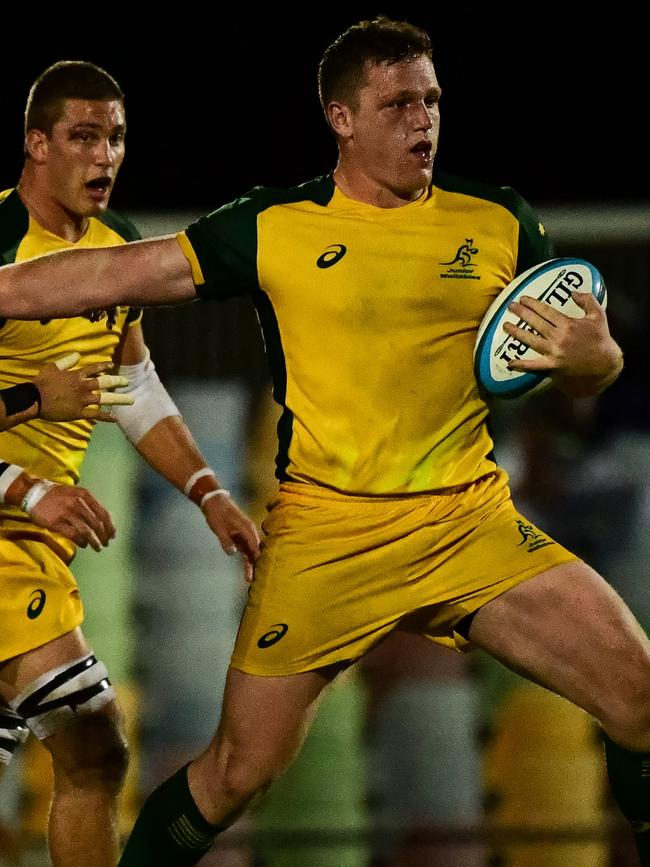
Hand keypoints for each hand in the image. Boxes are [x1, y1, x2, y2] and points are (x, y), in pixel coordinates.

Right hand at [28, 482, 115, 550]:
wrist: (34, 493)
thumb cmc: (58, 495)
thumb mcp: (76, 493)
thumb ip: (89, 504)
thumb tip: (103, 521)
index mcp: (85, 495)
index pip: (103, 513)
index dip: (110, 526)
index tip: (112, 535)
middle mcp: (78, 503)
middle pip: (96, 524)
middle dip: (103, 536)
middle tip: (106, 543)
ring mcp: (67, 513)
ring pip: (86, 531)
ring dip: (94, 541)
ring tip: (97, 547)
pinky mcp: (56, 522)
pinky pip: (73, 535)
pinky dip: (81, 541)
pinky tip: (83, 544)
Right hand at [34, 352, 133, 422]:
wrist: (35, 399)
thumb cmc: (42, 383)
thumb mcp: (52, 367)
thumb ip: (66, 361)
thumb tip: (78, 355)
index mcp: (77, 375)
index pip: (94, 369)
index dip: (104, 367)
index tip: (112, 366)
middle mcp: (83, 386)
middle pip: (105, 383)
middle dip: (117, 382)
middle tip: (127, 382)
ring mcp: (83, 400)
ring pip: (105, 399)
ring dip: (119, 400)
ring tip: (131, 400)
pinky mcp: (79, 412)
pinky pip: (96, 415)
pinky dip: (106, 417)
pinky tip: (116, 419)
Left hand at [202, 494, 260, 582]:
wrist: (213, 500)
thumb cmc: (217, 513)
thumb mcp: (219, 528)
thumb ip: (227, 541)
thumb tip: (233, 553)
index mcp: (247, 529)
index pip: (254, 548)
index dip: (256, 561)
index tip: (256, 573)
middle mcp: (249, 531)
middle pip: (254, 550)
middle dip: (254, 564)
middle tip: (251, 579)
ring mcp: (245, 533)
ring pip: (250, 550)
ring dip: (250, 562)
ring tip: (248, 577)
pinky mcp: (239, 534)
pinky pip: (245, 547)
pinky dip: (245, 556)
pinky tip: (245, 565)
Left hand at [504, 291, 622, 392]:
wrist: (605, 364)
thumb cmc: (601, 339)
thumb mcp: (598, 315)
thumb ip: (587, 300)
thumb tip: (573, 291)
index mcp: (568, 324)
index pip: (546, 311)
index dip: (532, 304)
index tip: (522, 299)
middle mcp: (559, 337)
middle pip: (536, 322)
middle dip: (521, 313)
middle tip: (510, 306)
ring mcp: (554, 352)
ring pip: (531, 340)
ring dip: (517, 332)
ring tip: (505, 325)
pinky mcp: (553, 366)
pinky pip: (534, 365)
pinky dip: (522, 365)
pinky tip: (510, 362)